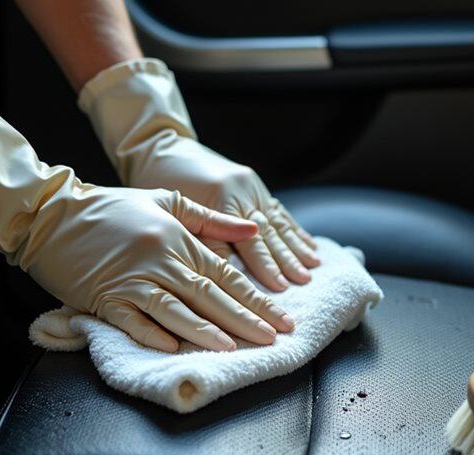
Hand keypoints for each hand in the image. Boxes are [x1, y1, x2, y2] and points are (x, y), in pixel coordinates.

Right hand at [0, 93, 292, 352]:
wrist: (50, 213)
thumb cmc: (110, 207)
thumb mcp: (165, 200)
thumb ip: (211, 219)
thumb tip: (254, 229)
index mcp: (177, 239)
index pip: (226, 274)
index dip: (256, 298)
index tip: (280, 317)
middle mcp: (159, 260)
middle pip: (209, 294)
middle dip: (244, 319)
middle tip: (272, 338)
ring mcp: (131, 280)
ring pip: (176, 308)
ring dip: (204, 330)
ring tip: (232, 347)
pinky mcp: (104, 297)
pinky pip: (132, 318)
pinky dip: (151, 333)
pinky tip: (172, 348)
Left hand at [129, 140, 319, 291]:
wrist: (165, 146)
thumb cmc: (160, 183)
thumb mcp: (174, 211)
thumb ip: (202, 239)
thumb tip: (227, 274)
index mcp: (220, 197)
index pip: (245, 240)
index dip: (263, 266)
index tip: (277, 289)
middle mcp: (241, 191)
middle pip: (267, 232)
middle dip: (286, 260)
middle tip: (303, 282)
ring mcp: (251, 187)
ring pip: (277, 222)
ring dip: (296, 247)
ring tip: (313, 267)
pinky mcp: (255, 185)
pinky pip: (278, 211)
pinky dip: (295, 230)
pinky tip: (310, 244)